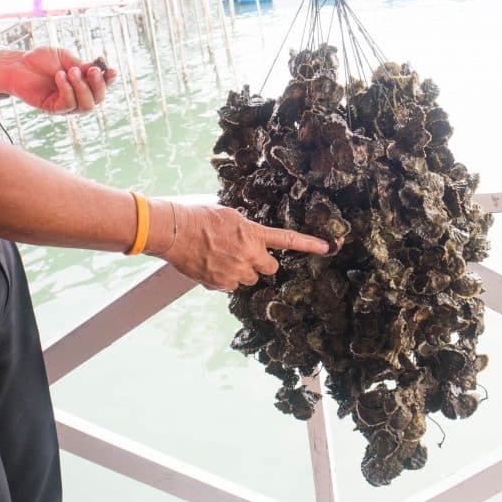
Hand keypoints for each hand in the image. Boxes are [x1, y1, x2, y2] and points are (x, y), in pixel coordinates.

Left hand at [0, 47, 117, 113]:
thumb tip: (99, 70)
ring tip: (70, 72)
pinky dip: (67, 89)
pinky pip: (68, 104)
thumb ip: (82, 66)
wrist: (18, 63)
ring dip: (82, 88)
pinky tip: (59, 76)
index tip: (111, 70)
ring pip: (87, 105)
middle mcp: (78, 96)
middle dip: (98, 85)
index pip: (102, 86)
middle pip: (98, 99)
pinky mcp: (54, 109)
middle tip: (92, 70)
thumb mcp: (65, 58)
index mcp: (84, 83)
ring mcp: (67, 105)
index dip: (109, 80)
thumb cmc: (41, 59)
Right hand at [153, 205, 330, 291]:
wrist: (174, 231)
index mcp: (253, 235)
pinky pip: (229, 286)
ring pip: (248, 279)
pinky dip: (223, 279)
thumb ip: (246, 230)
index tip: (327, 248)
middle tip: (244, 254)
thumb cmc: (198, 218)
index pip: (288, 240)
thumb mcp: (229, 216)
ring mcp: (235, 272)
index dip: (309, 244)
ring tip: (221, 257)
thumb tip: (248, 239)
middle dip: (261, 263)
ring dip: (241, 271)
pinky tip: (211, 265)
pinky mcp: (220, 284)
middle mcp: (248, 256)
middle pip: (269, 268)